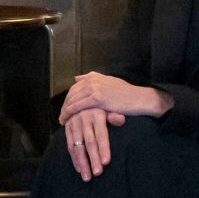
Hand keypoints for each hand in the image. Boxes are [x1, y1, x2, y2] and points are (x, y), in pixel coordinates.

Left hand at [58, 71, 172, 122]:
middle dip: (65, 105)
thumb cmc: (125, 93)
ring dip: (65, 111)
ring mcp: (94, 88)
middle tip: (61, 116)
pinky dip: (70, 113)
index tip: (65, 107)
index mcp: (93, 76)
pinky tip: (66, 120)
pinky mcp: (97, 98)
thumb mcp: (108, 81)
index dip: (68, 98)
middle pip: (72, 93)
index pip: (75, 87)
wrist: (137, 98)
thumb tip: (77, 78)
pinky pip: (78, 106)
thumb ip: (92, 79)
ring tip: (62, 120)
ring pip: (73, 100)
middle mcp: (92, 80)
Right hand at [65, 108, 123, 180]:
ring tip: (87, 177)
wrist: (80, 96)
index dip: (103, 148)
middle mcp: (83, 119)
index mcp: (96, 115)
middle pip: (89, 143)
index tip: (106, 162)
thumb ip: (114, 115)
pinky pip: (70, 145)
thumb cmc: (101, 106)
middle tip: (98, 173)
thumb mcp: (109, 107)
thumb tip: (121, 120)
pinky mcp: (67, 128)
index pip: (101, 134)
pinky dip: (74, 158)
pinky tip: (79, 169)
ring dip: (82, 163)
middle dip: (93, 159)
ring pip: (78, 146)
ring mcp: (74, 124)